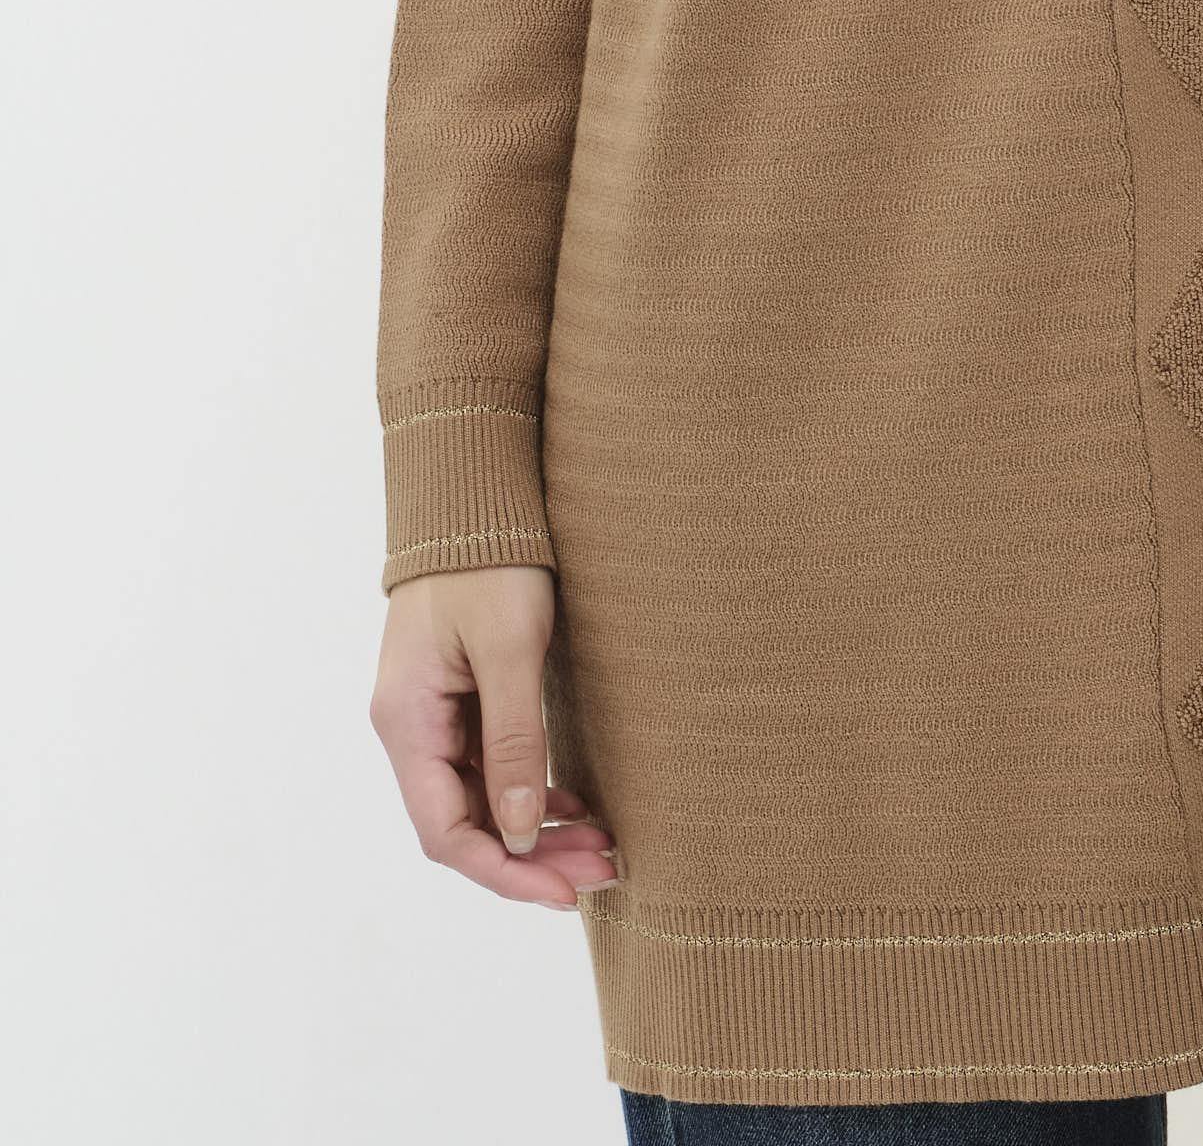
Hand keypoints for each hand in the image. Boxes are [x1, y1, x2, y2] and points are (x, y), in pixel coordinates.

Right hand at [369, 564, 619, 909]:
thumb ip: (515, 738)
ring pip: (482, 801)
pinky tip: (574, 805)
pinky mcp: (460, 702)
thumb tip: (521, 830)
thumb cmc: (488, 563)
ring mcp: (434, 717)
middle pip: (466, 824)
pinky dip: (532, 792)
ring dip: (539, 828)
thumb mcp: (509, 648)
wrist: (473, 499)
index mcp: (407, 723)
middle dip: (534, 857)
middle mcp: (412, 730)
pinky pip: (491, 768)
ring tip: (602, 849)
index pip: (446, 833)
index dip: (504, 871)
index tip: (562, 894)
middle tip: (604, 872)